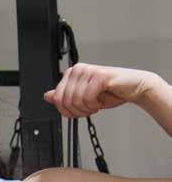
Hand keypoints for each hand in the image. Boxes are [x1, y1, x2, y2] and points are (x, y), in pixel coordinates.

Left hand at [44, 63, 158, 118]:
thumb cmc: (110, 92)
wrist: (134, 88)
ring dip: (86, 109)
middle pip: (64, 101)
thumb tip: (47, 96)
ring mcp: (88, 71)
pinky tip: (100, 102)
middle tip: (88, 110)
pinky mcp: (99, 76)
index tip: (77, 112)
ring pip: (75, 100)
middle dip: (76, 111)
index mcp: (71, 73)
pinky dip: (94, 105)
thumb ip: (64, 95)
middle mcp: (78, 69)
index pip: (57, 98)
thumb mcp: (82, 96)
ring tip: (95, 105)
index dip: (66, 111)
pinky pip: (87, 98)